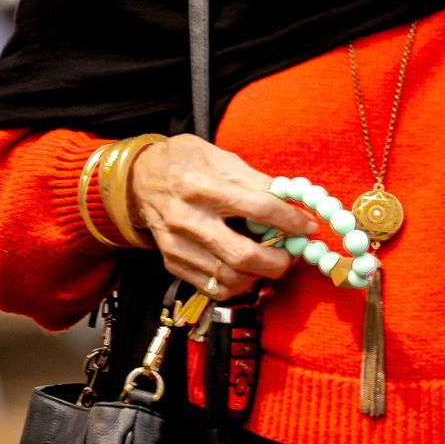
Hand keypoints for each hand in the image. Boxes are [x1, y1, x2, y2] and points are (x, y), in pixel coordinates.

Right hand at [127, 135, 315, 299]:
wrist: (136, 179)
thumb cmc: (184, 161)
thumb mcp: (219, 156)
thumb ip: (254, 179)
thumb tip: (291, 199)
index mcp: (202, 185)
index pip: (258, 208)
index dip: (290, 220)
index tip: (308, 226)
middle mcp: (187, 220)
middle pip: (243, 255)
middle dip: (279, 261)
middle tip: (294, 254)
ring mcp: (177, 246)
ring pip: (229, 278)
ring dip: (260, 275)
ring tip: (272, 260)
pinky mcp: (172, 263)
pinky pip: (213, 287)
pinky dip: (238, 284)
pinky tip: (247, 269)